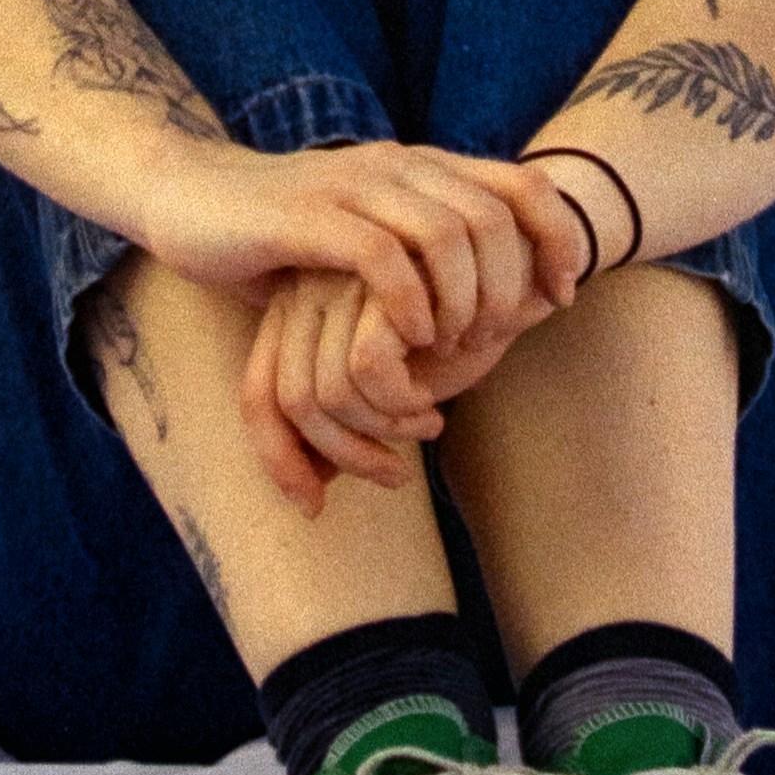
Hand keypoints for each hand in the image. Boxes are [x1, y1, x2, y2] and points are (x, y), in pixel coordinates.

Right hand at [142, 134, 591, 364]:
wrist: (187, 197)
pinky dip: (410, 303)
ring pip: (446, 234)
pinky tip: (409, 337)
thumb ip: (429, 248)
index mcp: (422, 166)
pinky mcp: (306, 220)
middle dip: (510, 285)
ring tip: (453, 345)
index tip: (559, 299)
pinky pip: (381, 257)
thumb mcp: (372, 231)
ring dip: (464, 299)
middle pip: (494, 216)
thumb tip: (508, 295)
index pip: (523, 185)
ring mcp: (351, 187)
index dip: (558, 240)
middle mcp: (396, 166)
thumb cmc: (287, 233)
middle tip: (495, 339)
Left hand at [237, 262, 546, 511]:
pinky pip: (366, 368)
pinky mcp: (377, 279)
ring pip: (330, 393)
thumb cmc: (451, 330)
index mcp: (294, 313)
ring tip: (427, 425)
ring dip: (384, 430)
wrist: (515, 269)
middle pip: (291, 402)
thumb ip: (345, 423)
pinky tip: (433, 400)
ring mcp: (338, 280)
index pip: (259, 398)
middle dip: (346, 457)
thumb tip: (308, 497)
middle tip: (397, 476)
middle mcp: (305, 292)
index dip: (278, 460)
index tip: (314, 505)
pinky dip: (401, 402)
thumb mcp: (393, 382)